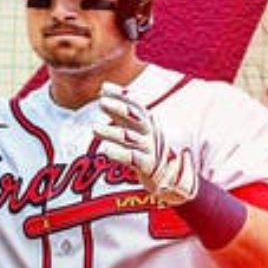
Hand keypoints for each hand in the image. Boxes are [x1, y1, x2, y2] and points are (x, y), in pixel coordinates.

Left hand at [97, 83, 197, 205]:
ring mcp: (149, 149)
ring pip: (130, 138)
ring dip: (112, 132)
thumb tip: (102, 89)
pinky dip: (120, 154)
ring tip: (94, 128)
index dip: (121, 95)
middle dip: (119, 109)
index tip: (104, 87)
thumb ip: (121, 112)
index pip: (135, 105)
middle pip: (136, 117)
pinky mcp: (148, 167)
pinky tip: (106, 150)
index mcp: (148, 123)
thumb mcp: (137, 129)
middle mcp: (150, 133)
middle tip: (101, 103)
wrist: (173, 179)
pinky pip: (133, 159)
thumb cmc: (149, 152)